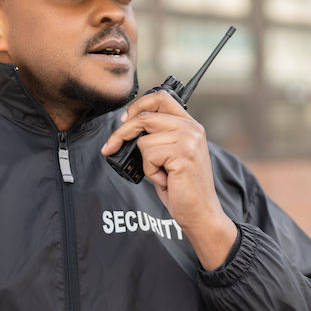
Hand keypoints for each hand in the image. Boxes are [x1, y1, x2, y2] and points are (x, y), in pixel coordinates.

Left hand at [101, 90, 236, 269]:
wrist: (200, 212)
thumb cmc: (183, 187)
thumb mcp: (172, 154)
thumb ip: (159, 136)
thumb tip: (128, 125)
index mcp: (190, 125)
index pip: (161, 98)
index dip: (138, 106)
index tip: (124, 120)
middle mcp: (192, 129)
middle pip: (145, 116)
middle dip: (122, 133)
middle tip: (111, 147)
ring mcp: (189, 140)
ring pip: (144, 140)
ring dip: (145, 161)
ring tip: (161, 174)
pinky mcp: (183, 154)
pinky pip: (148, 155)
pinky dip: (150, 171)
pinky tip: (165, 179)